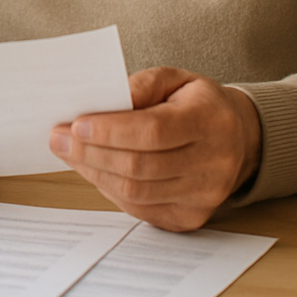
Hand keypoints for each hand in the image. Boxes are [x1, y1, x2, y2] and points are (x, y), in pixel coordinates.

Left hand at [48, 66, 261, 230]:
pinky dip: (109, 189)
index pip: (153, 131)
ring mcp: (204, 197)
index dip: (110, 131)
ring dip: (93, 172)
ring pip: (136, 192)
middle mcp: (213, 164)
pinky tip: (92, 169)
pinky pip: (140, 209)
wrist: (238, 138)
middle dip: (91, 152)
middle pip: (140, 166)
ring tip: (68, 152)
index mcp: (209, 122)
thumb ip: (140, 85)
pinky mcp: (191, 218)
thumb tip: (104, 101)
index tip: (75, 124)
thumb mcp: (174, 78)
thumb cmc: (196, 103)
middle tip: (58, 138)